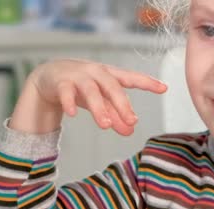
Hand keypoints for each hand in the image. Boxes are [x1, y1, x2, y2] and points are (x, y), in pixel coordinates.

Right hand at [9, 59, 167, 135]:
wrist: (49, 76)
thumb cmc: (81, 87)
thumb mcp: (100, 100)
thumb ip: (116, 114)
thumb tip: (131, 130)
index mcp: (109, 75)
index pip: (131, 77)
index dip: (147, 82)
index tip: (164, 88)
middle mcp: (96, 72)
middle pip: (112, 86)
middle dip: (122, 104)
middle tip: (132, 121)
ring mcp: (78, 76)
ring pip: (91, 90)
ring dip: (99, 107)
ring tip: (105, 125)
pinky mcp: (60, 82)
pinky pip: (66, 92)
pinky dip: (69, 102)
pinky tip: (73, 114)